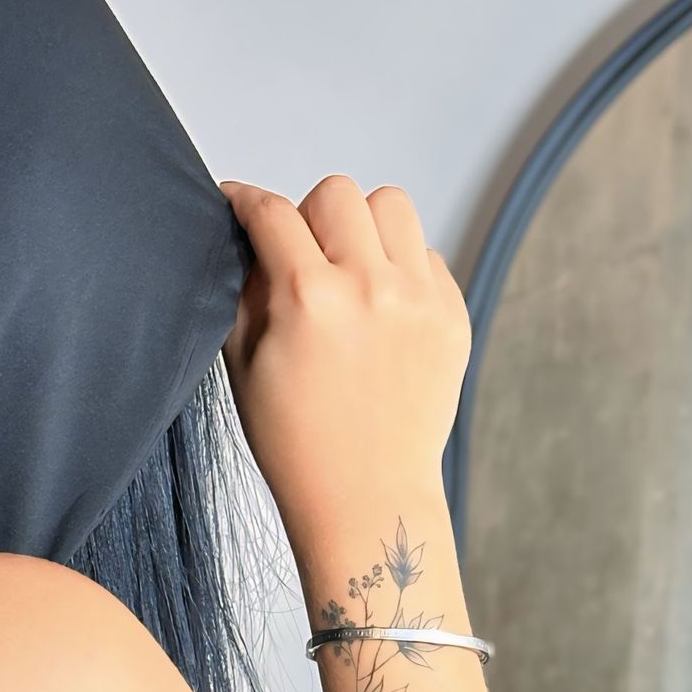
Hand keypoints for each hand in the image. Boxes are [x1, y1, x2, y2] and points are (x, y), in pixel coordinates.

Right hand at [218, 175, 470, 538]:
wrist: (367, 497)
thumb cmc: (297, 443)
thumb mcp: (244, 363)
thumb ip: (247, 287)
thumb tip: (252, 236)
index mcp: (309, 298)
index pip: (271, 212)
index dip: (244, 200)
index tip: (238, 204)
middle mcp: (370, 288)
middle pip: (337, 194)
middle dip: (310, 216)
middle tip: (303, 257)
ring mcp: (420, 301)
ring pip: (392, 207)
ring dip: (364, 227)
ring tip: (351, 272)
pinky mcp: (453, 319)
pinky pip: (427, 255)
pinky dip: (401, 268)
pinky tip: (381, 310)